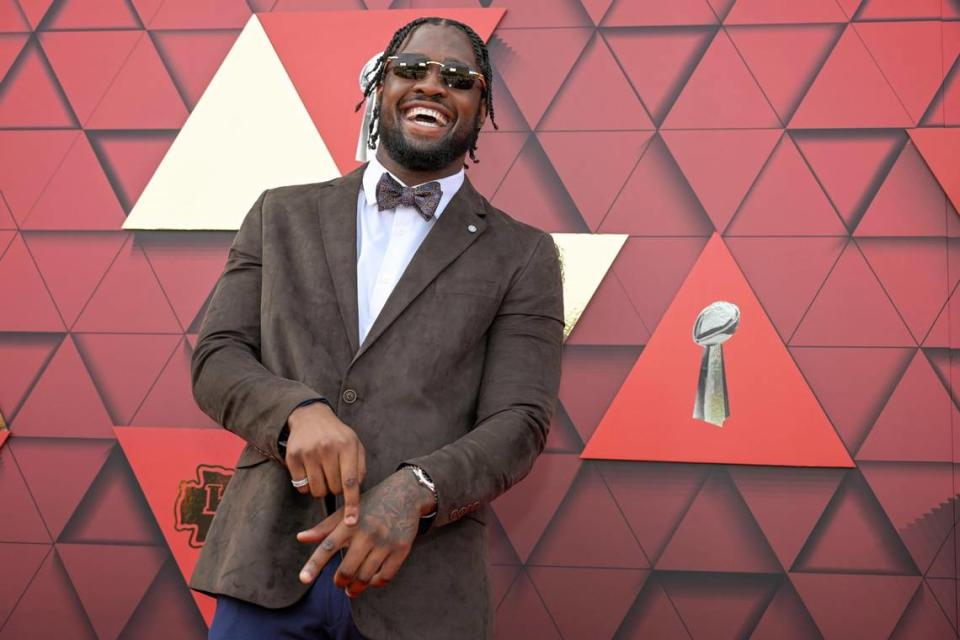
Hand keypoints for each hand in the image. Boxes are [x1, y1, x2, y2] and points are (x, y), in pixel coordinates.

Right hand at [285, 402, 366, 525]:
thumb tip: (356, 492)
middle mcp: (327, 448)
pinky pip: (301, 487)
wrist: (310, 416)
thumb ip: (360, 467)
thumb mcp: (354, 444)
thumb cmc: (336, 435)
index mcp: (347, 446)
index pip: (350, 481)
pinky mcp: (292, 457)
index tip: (352, 522)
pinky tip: (309, 469)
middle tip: (333, 473)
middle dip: (335, 487)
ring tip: (322, 471)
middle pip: (333, 489)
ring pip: (317, 491)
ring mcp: (308, 452)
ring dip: (321, 488)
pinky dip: (306, 484)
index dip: (352, 504)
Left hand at [296, 469, 435, 596]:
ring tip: (351, 589)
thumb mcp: (347, 511)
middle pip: (347, 570)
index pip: (327, 547)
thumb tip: (300, 538)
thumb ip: (324, 527)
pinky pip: (385, 576)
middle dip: (340, 582)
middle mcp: (367, 533)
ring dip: (356, 588)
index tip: (303, 579)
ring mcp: (385, 542)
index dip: (314, 564)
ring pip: (366, 577)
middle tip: (339, 583)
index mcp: (350, 524)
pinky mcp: (401, 549)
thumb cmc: (372, 503)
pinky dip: (376, 583)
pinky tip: (371, 581)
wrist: (406, 493)